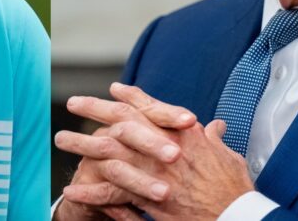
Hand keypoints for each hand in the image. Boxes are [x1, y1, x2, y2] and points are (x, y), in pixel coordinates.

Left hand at [59, 84, 254, 220]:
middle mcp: (165, 148)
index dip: (130, 96)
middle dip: (95, 109)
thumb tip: (213, 126)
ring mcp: (154, 174)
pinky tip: (71, 189)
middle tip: (73, 102)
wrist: (237, 217)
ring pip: (109, 153)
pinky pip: (111, 194)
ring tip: (60, 139)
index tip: (112, 88)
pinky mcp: (147, 200)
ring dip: (82, 145)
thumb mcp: (227, 157)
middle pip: (121, 121)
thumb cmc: (235, 189)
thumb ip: (213, 140)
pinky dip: (90, 192)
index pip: (151, 108)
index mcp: (184, 135)